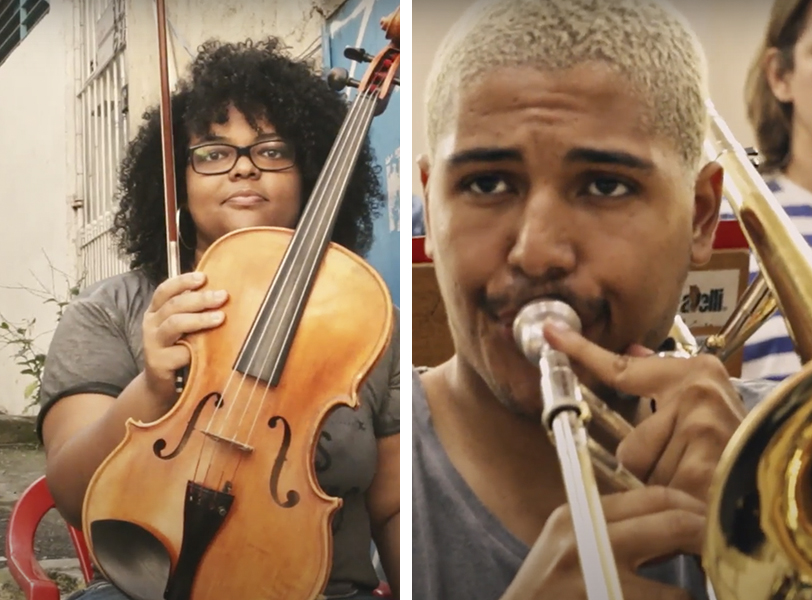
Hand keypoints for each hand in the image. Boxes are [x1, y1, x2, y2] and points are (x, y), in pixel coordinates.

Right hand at [142, 271, 227, 405]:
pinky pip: (179, 352)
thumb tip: (223, 294)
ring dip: (200, 319)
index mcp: (156, 311)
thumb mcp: (184, 328)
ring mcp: (153, 343)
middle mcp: (151, 324)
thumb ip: (194, 312)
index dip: (183, 282)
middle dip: (200, 299)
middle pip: (174, 305)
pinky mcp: (158, 362)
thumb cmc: (179, 351)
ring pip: (175, 324)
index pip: (165, 290)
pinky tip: (208, 350)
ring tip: (220, 317)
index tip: (204, 277)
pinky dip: (194, 350)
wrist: (162, 386)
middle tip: (222, 296)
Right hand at [504, 486, 704, 599]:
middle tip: (723, 552)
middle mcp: (585, 542)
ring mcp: (595, 582)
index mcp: (578, 516)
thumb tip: (675, 523)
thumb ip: (611, 528)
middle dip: (707, 538)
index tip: (711, 520)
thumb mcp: (568, 544)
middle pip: (673, 526)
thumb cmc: (544, 590)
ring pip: (676, 592)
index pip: (652, 497)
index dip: (691, 506)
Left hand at [543, 322, 745, 501]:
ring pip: (643, 471)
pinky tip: (703, 494)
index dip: (581, 351)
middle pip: (629, 447)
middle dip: (649, 466)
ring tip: (696, 477)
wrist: (782, 461)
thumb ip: (659, 376)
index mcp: (690, 373)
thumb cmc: (734, 435)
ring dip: (663, 484)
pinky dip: (678, 502)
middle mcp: (697, 395)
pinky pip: (662, 492)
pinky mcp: (708, 467)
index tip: (550, 332)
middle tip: (684, 464)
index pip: (622, 368)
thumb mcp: (701, 396)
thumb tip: (628, 347)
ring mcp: (704, 431)